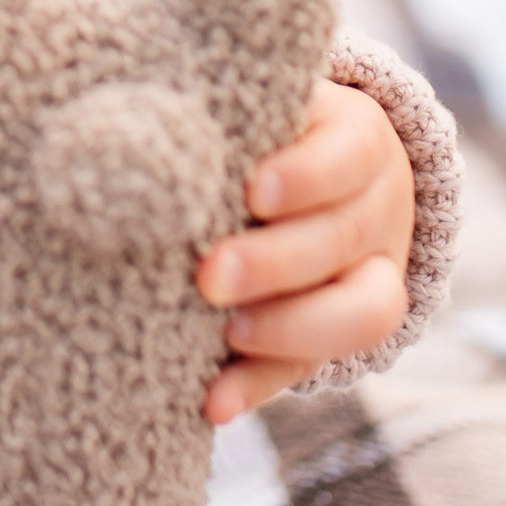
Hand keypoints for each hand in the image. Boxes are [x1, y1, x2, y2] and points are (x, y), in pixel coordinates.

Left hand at [195, 81, 414, 424]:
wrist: (310, 173)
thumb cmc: (253, 125)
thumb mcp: (246, 103)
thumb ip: (209, 108)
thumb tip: (128, 117)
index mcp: (357, 136)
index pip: (350, 155)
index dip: (306, 176)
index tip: (251, 190)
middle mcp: (377, 207)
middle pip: (344, 237)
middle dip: (277, 261)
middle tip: (208, 274)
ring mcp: (371, 274)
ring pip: (361, 313)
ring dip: (286, 329)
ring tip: (223, 333)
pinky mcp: (339, 334)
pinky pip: (311, 368)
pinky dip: (259, 386)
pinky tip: (212, 402)